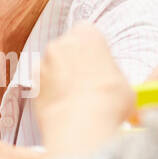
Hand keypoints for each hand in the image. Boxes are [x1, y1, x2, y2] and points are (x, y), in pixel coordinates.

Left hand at [34, 24, 134, 153]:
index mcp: (87, 34)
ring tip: (76, 101)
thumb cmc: (108, 101)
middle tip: (89, 85)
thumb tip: (122, 81)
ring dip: (60, 79)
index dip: (94, 51)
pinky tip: (64, 108)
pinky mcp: (32, 85)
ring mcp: (43, 63)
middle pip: (68, 49)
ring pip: (52, 67)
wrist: (80, 125)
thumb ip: (115, 74)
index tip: (101, 65)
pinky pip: (42, 86)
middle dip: (75, 63)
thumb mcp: (126, 84)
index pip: (88, 33)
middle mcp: (61, 43)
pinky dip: (49, 94)